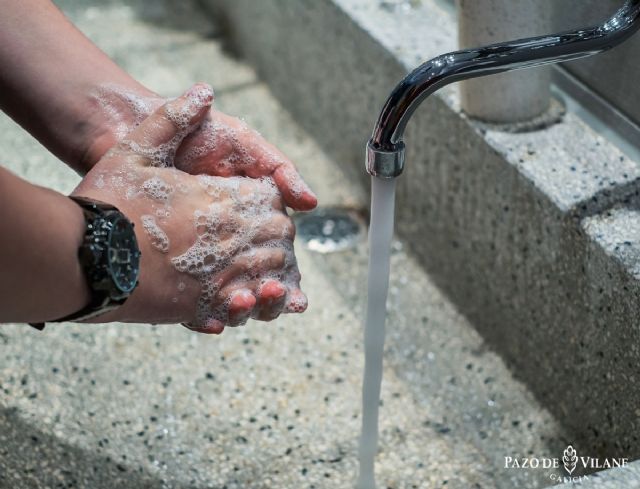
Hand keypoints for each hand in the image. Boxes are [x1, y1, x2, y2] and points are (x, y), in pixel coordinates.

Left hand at [73, 84, 306, 333]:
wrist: (132, 129)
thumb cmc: (194, 135)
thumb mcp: (243, 144)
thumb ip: (279, 169)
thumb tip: (311, 203)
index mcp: (249, 216)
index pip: (276, 258)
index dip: (288, 279)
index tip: (297, 296)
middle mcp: (226, 240)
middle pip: (255, 283)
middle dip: (269, 301)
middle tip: (274, 298)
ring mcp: (197, 255)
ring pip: (226, 296)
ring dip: (242, 309)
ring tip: (245, 304)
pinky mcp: (167, 266)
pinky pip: (188, 300)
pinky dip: (202, 315)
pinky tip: (212, 321)